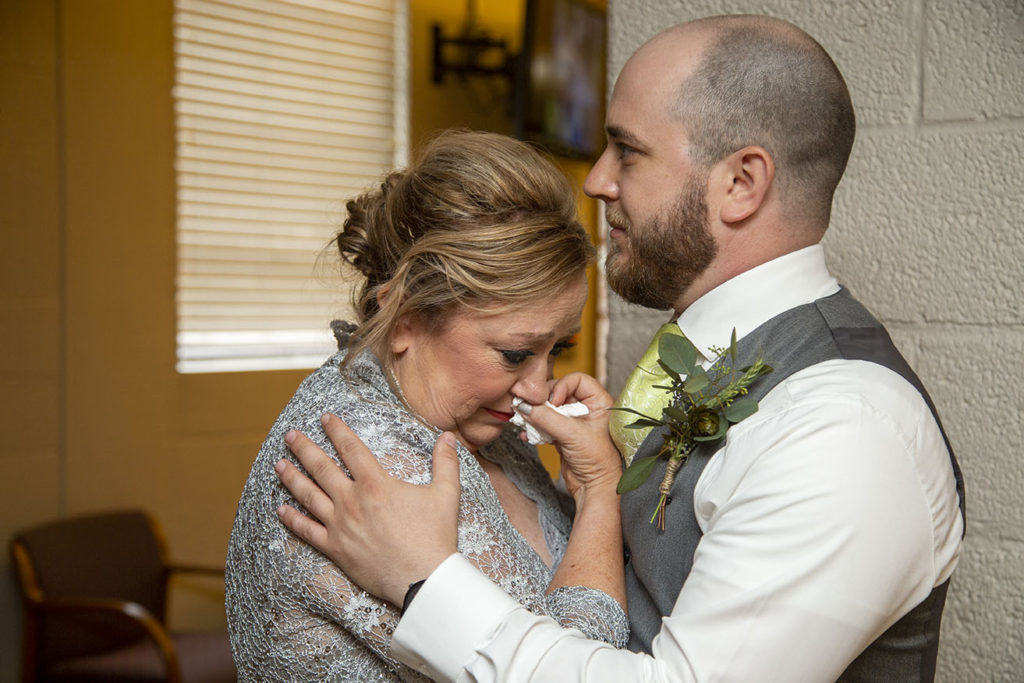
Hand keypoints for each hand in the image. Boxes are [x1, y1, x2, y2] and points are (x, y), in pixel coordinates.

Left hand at [274, 414, 460, 605]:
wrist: (423, 579)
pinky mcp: (336, 549)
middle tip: (290, 435)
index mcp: (376, 484)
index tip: (325, 418)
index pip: (351, 448)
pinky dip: (292, 519)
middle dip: (304, 448)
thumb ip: (445, 462)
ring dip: (292, 478)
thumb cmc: (435, 537)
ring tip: (278, 464)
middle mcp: (352, 501)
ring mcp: (341, 526)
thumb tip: (448, 437)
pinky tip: (281, 509)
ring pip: (308, 496)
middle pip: (322, 468)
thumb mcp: (446, 494)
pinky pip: (308, 531)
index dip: (337, 430)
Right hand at [524, 372, 620, 502]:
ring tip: (525, 422)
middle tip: (533, 409)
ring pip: (550, 409)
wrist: (596, 490)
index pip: (577, 380)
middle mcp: (588, 410)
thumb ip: (547, 418)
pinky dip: (535, 428)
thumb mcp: (573, 435)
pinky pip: (545, 425)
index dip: (562, 387)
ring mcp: (574, 423)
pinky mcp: (563, 436)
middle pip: (560, 392)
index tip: (552, 402)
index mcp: (600, 403)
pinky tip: (526, 434)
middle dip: (544, 402)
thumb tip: (525, 406)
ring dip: (535, 415)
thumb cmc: (599, 463)